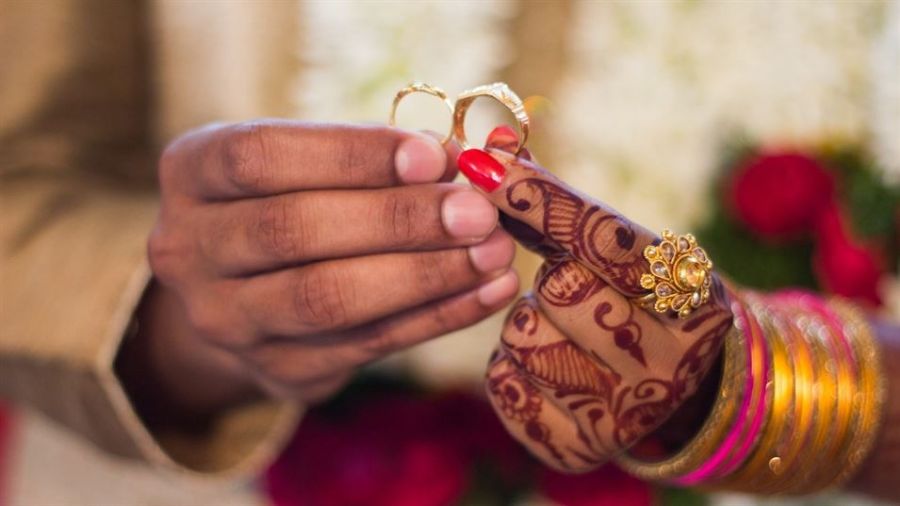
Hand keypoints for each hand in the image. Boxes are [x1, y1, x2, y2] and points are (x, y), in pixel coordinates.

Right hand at [132, 120, 518, 421]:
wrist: (244, 293)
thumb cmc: (290, 201)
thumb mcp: (306, 163)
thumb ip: (369, 159)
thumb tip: (460, 162)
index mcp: (192, 173)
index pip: (260, 157)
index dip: (350, 156)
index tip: (434, 156)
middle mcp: (188, 249)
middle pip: (293, 232)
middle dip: (397, 220)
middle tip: (476, 212)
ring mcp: (226, 320)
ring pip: (326, 299)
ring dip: (423, 275)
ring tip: (493, 252)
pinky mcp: (277, 370)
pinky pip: (368, 344)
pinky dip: (437, 317)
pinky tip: (487, 292)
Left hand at [462, 127, 731, 471]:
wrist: (676, 390)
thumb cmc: (637, 302)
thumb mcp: (620, 251)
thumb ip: (557, 203)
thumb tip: (493, 147)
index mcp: (695, 297)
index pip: (604, 236)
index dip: (539, 198)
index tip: (482, 164)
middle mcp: (673, 360)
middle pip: (560, 289)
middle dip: (550, 280)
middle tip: (573, 290)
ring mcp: (630, 412)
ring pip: (523, 337)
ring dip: (526, 324)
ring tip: (566, 332)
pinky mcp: (582, 446)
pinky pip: (506, 386)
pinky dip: (511, 368)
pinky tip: (549, 368)